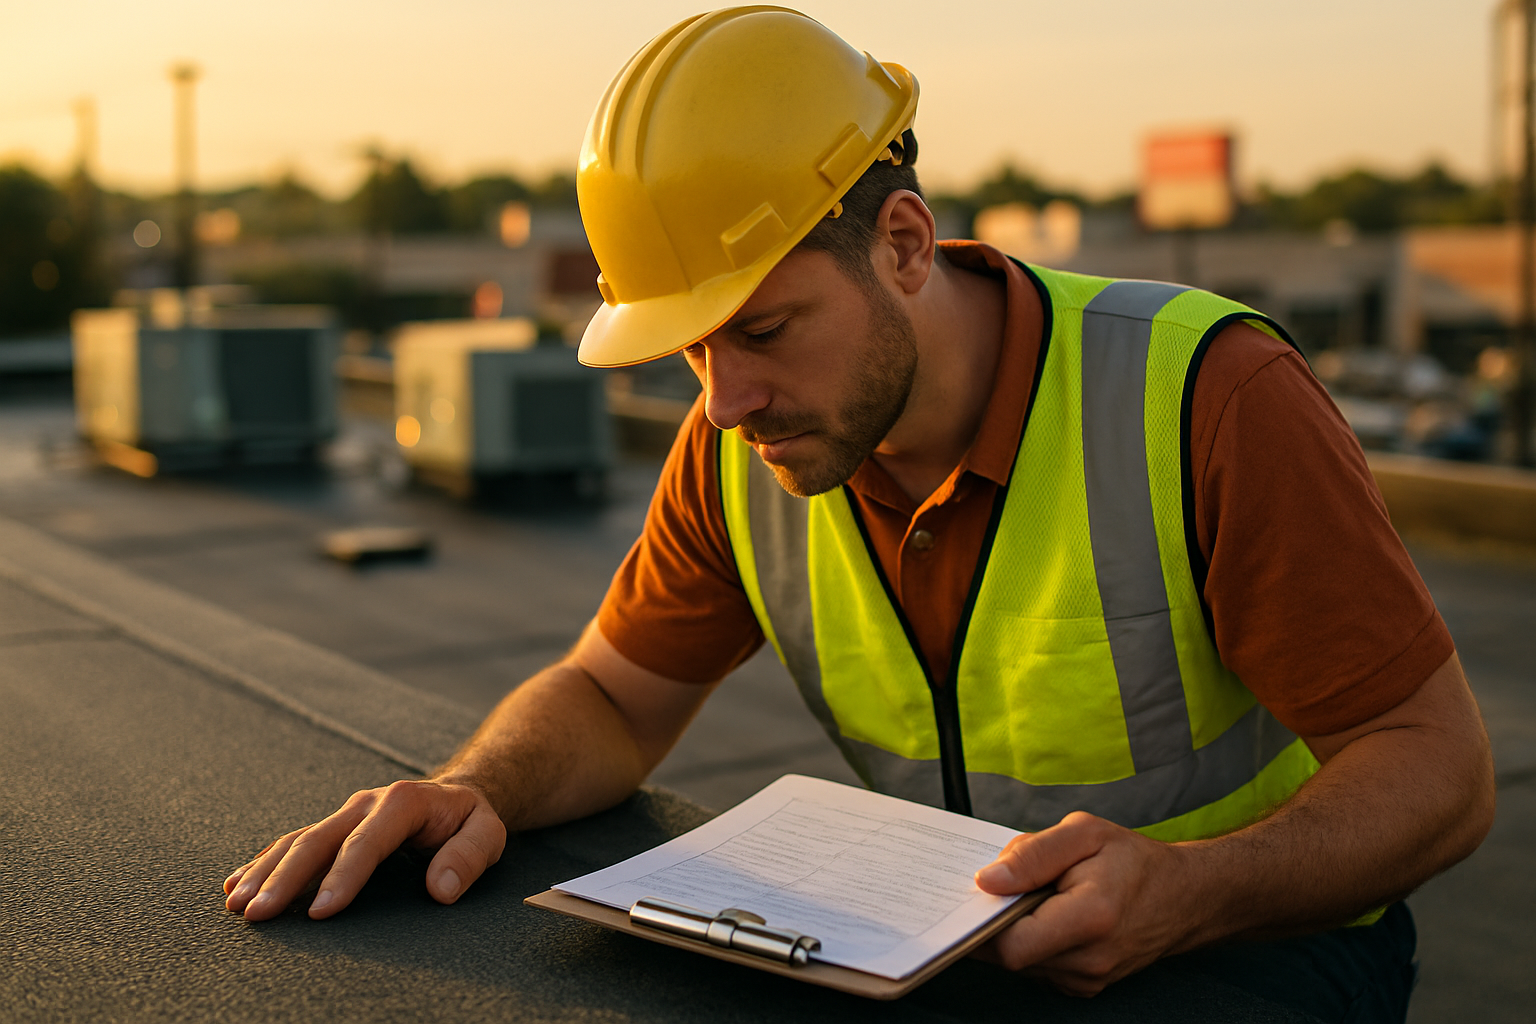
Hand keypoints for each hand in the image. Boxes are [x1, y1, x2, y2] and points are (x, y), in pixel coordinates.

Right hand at [223, 779, 506, 921]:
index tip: (322, 911)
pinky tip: (236, 884)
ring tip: (237, 904)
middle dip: (285, 879)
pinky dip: (262, 863)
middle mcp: (365, 804)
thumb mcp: (488, 832)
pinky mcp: (332, 827)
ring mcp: (344, 814)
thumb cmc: (469, 819)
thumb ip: (469, 856)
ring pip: (296, 841)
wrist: (455, 795)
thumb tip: (442, 888)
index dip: (342, 877)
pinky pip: (291, 843)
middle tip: (259, 914)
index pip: (366, 843)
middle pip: (317, 841)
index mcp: (402, 802)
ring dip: (263, 872)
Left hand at [973, 811, 1196, 996]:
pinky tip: (1046, 914)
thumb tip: (986, 880)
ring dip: (1015, 929)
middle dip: (997, 918)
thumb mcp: (1084, 833)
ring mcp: (1087, 979)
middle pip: (1009, 954)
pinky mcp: (1083, 985)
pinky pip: (1037, 966)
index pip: (1012, 944)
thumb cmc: (1134, 861)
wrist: (1184, 898)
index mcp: (1090, 918)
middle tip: (1004, 885)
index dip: (982, 922)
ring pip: (1020, 962)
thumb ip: (1032, 855)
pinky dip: (1031, 940)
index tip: (974, 895)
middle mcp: (1089, 960)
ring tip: (1037, 895)